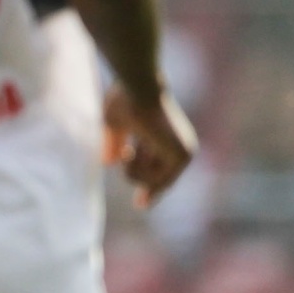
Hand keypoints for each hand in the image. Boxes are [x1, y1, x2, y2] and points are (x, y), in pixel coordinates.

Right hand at [103, 85, 196, 208]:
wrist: (138, 86)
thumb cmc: (125, 99)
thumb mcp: (114, 124)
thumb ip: (114, 143)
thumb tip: (109, 162)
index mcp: (168, 137)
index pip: (160, 171)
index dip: (149, 188)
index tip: (141, 205)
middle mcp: (181, 146)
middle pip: (154, 180)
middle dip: (133, 173)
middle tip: (128, 151)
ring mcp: (184, 152)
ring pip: (152, 184)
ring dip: (132, 173)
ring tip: (128, 151)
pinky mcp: (181, 157)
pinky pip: (155, 183)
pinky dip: (137, 173)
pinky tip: (132, 152)